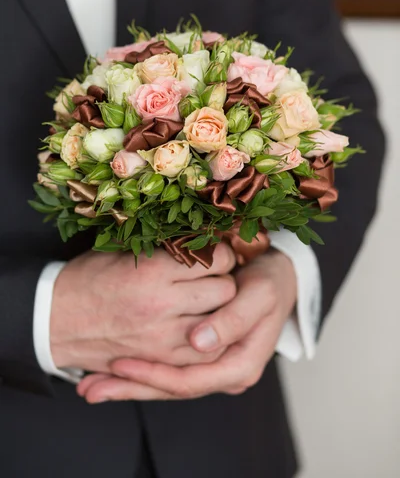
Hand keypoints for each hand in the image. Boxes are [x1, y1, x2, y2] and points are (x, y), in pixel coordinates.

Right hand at [51, 243, 235, 372]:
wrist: (55, 320)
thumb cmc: (89, 279)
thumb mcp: (123, 251)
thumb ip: (164, 249)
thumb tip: (201, 240)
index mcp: (152, 271)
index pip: (215, 260)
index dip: (220, 255)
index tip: (214, 255)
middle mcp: (162, 305)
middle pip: (224, 291)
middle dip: (224, 282)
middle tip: (213, 278)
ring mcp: (162, 338)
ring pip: (219, 325)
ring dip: (219, 312)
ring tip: (206, 302)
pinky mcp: (159, 361)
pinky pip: (203, 353)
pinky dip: (207, 339)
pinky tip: (199, 326)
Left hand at [77, 249, 296, 402]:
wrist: (279, 277)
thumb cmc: (269, 282)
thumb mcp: (258, 295)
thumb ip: (232, 319)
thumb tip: (199, 342)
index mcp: (242, 366)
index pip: (190, 383)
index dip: (154, 376)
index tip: (119, 363)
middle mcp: (225, 373)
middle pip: (173, 389)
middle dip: (131, 390)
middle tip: (90, 388)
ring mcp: (213, 366)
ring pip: (167, 382)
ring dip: (131, 384)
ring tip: (91, 385)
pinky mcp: (202, 354)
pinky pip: (169, 366)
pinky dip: (142, 367)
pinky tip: (113, 367)